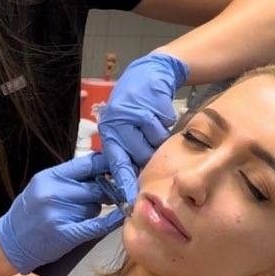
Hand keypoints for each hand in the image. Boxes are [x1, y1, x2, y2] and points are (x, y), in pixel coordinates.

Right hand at [0, 153, 124, 273]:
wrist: (10, 242)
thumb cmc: (29, 213)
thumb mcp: (42, 186)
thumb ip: (68, 178)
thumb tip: (101, 171)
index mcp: (49, 177)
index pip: (87, 164)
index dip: (106, 165)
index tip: (118, 166)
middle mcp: (53, 193)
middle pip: (95, 186)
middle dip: (105, 191)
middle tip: (110, 194)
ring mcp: (59, 214)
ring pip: (95, 206)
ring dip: (95, 210)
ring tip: (80, 215)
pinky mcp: (65, 234)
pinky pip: (96, 225)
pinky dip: (110, 222)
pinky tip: (119, 218)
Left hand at [98, 51, 189, 204]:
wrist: (149, 74)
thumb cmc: (136, 107)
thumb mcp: (125, 127)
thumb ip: (127, 150)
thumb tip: (135, 182)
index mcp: (109, 132)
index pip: (117, 163)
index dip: (125, 182)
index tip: (132, 200)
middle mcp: (116, 123)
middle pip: (140, 155)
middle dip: (149, 153)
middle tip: (150, 141)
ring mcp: (132, 113)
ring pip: (154, 142)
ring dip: (158, 137)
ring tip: (152, 122)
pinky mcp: (148, 104)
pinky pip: (163, 127)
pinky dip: (165, 123)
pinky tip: (158, 111)